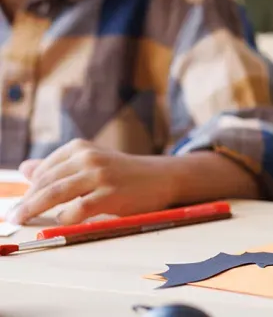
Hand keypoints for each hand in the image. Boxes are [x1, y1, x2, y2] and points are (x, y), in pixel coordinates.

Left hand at [9, 139, 175, 224]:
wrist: (160, 176)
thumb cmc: (122, 172)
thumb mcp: (90, 162)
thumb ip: (58, 166)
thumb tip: (25, 168)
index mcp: (81, 147)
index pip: (43, 170)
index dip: (28, 189)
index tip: (19, 204)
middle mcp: (89, 157)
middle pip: (46, 182)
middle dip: (26, 201)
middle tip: (12, 216)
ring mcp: (100, 175)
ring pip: (55, 194)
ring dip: (33, 209)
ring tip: (21, 220)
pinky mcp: (110, 195)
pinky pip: (77, 210)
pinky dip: (64, 218)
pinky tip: (61, 221)